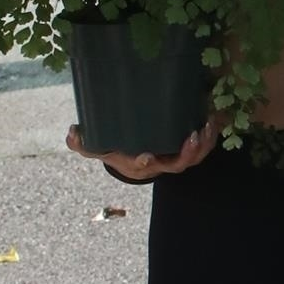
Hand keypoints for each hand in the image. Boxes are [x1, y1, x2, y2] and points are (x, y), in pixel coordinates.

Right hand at [66, 119, 217, 180]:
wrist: (136, 159)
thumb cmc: (117, 151)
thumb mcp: (98, 148)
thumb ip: (82, 143)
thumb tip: (71, 131)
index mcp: (141, 164)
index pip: (144, 166)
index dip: (145, 163)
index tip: (145, 156)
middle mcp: (162, 164)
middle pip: (180, 164)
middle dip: (188, 152)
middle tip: (192, 135)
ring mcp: (177, 159)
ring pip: (196, 157)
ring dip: (205, 144)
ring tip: (208, 124)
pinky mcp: (188, 150)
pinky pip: (204, 147)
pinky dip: (210, 136)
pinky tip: (212, 118)